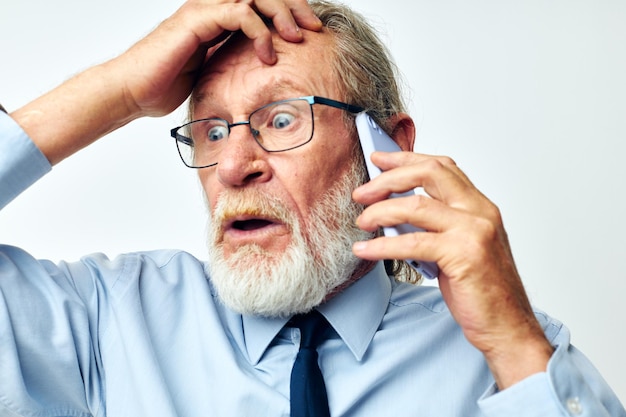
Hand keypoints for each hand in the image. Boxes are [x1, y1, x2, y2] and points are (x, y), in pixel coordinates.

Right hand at [113, 0, 322, 116]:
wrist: (133, 91)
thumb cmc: (165, 85)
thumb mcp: (212, 74)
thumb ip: (234, 64)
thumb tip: (261, 76)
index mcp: (218, 17)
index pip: (261, 3)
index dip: (289, 12)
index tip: (310, 34)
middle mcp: (212, 6)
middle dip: (294, 7)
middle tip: (314, 29)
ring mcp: (204, 10)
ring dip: (282, 14)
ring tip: (297, 38)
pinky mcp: (196, 19)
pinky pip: (239, 12)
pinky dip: (259, 31)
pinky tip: (269, 54)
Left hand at [352, 150, 553, 389]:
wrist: (507, 326)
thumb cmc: (481, 289)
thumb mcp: (459, 246)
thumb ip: (436, 224)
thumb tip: (393, 211)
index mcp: (479, 206)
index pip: (441, 167)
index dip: (407, 158)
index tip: (380, 158)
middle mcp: (480, 211)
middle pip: (428, 174)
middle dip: (388, 179)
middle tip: (362, 192)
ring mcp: (473, 231)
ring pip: (415, 205)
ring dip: (380, 211)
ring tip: (362, 221)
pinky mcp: (463, 255)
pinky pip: (411, 243)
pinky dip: (381, 246)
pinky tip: (365, 249)